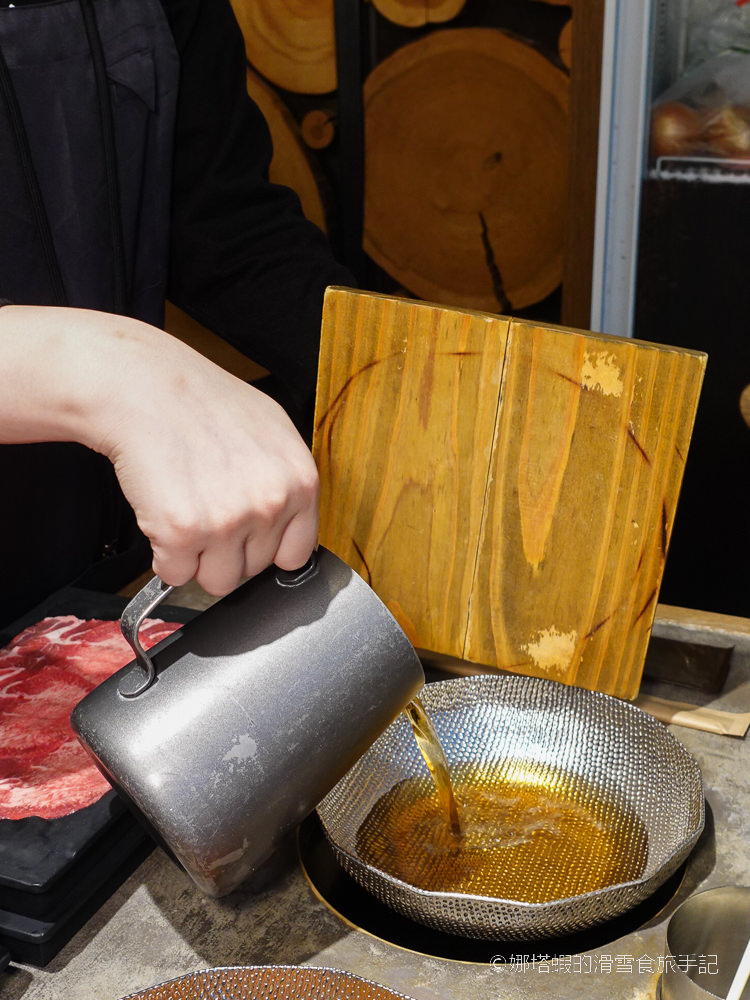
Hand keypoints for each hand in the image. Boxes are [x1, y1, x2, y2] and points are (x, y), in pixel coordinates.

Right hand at [0, 306, 319, 594]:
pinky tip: (162, 514)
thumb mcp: (272, 430)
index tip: (248, 537)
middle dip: (228, 549)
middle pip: (253, 570)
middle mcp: (270, 504)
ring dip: (197, 557)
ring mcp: (228, 522)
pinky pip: (175, 574)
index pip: (295, 554)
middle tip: (206, 507)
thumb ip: (288, 481)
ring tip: (186, 510)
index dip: (266, 547)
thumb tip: (291, 524)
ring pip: (217, 581)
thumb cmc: (201, 402)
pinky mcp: (183, 533)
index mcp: (301, 482)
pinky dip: (163, 554)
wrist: (144, 388)